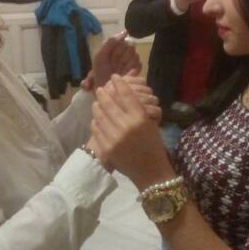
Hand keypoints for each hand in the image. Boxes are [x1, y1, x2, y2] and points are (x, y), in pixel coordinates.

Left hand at [89, 31, 141, 89]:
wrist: (105, 88)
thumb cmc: (100, 72)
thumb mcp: (100, 56)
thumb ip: (110, 42)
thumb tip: (126, 31)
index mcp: (114, 46)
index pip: (121, 40)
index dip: (116, 50)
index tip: (110, 58)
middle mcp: (124, 50)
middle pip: (129, 47)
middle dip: (120, 57)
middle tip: (113, 65)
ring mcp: (132, 58)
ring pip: (134, 54)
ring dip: (125, 64)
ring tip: (118, 71)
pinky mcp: (137, 67)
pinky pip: (139, 63)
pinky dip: (131, 69)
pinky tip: (125, 74)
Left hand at [91, 75, 174, 189]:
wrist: (150, 172)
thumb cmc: (153, 146)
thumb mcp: (150, 124)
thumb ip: (137, 109)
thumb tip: (123, 92)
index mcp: (140, 118)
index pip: (126, 95)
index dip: (119, 83)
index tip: (114, 77)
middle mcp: (126, 126)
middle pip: (110, 103)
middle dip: (104, 93)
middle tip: (101, 89)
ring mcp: (114, 137)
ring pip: (100, 115)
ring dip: (97, 106)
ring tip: (97, 102)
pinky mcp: (106, 147)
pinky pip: (96, 129)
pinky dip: (95, 121)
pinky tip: (96, 118)